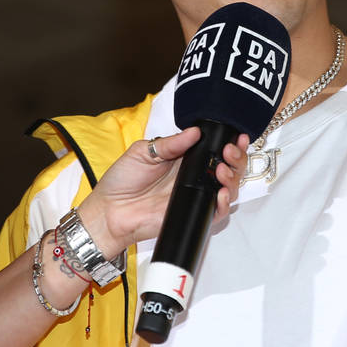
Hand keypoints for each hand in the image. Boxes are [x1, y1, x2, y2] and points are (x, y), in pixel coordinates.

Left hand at [76, 128, 248, 258]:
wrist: (109, 210)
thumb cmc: (122, 181)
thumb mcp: (143, 152)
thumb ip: (170, 143)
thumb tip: (195, 132)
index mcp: (185, 158)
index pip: (214, 149)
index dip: (230, 142)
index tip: (236, 136)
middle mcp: (194, 177)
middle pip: (228, 168)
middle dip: (237, 158)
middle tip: (230, 151)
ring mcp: (195, 196)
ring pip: (228, 188)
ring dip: (233, 177)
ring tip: (223, 170)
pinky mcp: (192, 214)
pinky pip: (216, 212)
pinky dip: (224, 204)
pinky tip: (221, 193)